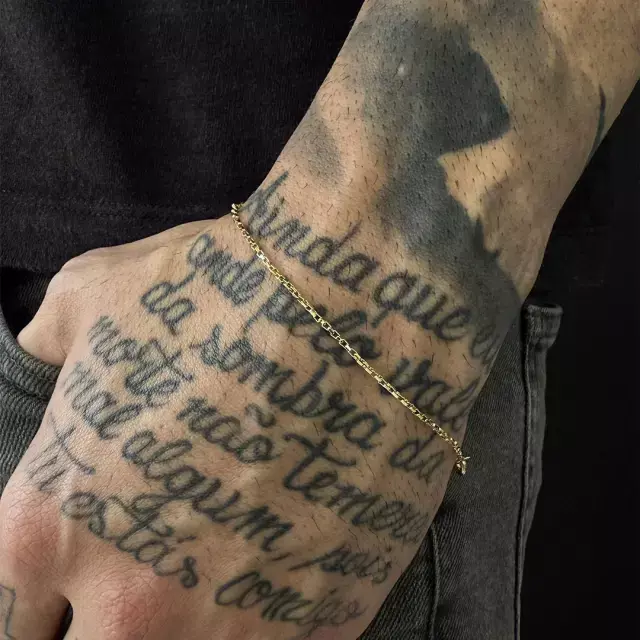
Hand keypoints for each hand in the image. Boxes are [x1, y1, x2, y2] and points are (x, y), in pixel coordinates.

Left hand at [0, 212, 458, 639]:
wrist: (361, 304)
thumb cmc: (220, 290)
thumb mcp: (97, 292)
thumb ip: (51, 343)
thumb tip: (54, 356)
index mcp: (52, 522)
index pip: (8, 610)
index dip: (40, 592)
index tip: (73, 573)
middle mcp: (133, 597)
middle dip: (105, 619)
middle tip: (149, 571)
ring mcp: (235, 622)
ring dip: (194, 623)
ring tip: (223, 564)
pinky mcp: (325, 618)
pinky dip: (275, 616)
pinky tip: (289, 562)